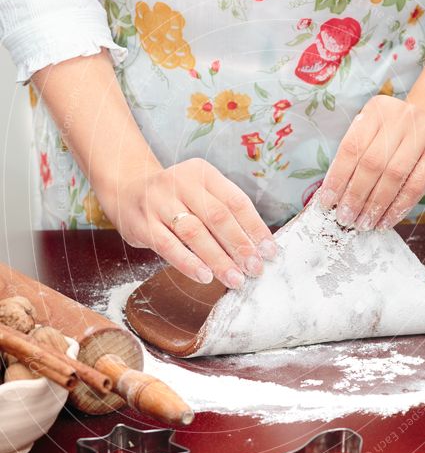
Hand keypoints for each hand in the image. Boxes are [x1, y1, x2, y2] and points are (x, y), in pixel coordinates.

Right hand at [101, 158, 276, 288]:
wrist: (125, 189)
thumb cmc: (174, 197)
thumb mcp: (199, 191)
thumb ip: (224, 211)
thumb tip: (258, 246)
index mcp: (202, 173)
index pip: (236, 201)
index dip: (255, 228)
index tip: (270, 251)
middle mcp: (180, 183)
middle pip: (218, 217)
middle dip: (240, 246)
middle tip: (255, 268)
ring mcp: (159, 203)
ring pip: (195, 233)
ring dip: (218, 259)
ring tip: (235, 278)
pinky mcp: (143, 224)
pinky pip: (169, 246)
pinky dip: (189, 263)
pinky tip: (205, 276)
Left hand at [319, 95, 424, 229]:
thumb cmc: (395, 132)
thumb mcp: (373, 130)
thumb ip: (355, 156)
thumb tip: (333, 193)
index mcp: (376, 110)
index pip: (351, 147)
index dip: (337, 178)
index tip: (327, 202)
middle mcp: (400, 118)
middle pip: (372, 163)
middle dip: (355, 196)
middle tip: (345, 218)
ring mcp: (422, 135)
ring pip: (393, 176)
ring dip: (375, 205)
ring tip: (362, 224)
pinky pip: (415, 187)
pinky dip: (397, 208)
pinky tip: (385, 221)